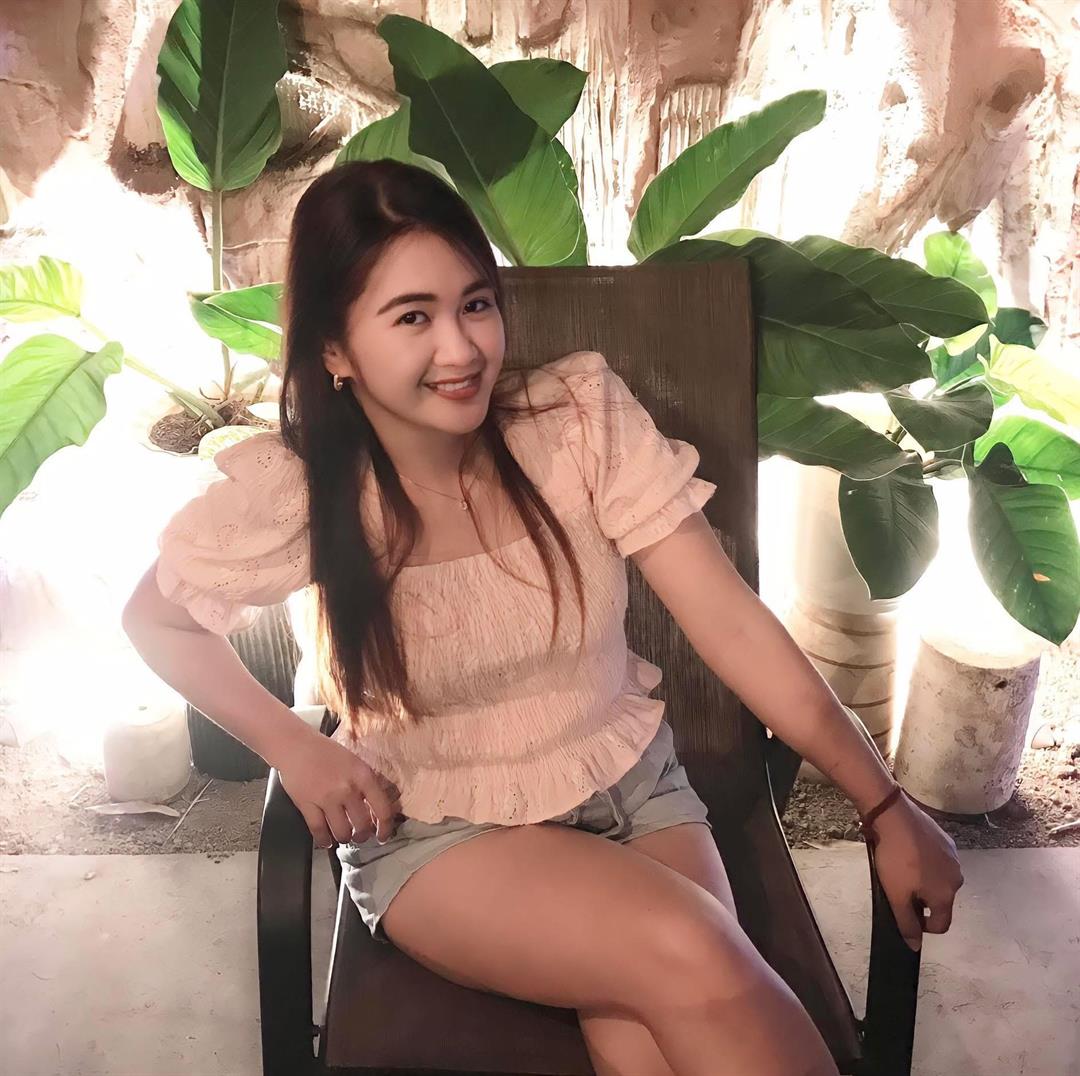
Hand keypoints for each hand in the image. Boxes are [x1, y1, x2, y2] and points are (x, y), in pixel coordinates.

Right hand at [277, 725, 402, 847]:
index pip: (383, 809)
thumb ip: (367, 783)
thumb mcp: (355, 762)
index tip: (383, 836)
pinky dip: (324, 840)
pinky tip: (326, 841)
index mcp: (363, 776)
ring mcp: (326, 798)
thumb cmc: (326, 752)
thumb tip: (378, 808)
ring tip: (343, 836)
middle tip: (360, 836)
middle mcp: (347, 789)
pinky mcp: (307, 805)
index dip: (385, 828)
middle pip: (362, 826)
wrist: (296, 745)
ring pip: (342, 832)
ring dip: (344, 838)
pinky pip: (319, 831)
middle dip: (363, 836)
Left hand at [869, 793, 964, 951]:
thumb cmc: (895, 859)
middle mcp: (957, 878)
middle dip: (923, 900)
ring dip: (926, 879)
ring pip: (940, 879)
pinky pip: (938, 860)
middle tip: (901, 887)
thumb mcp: (896, 896)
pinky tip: (910, 851)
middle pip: (941, 900)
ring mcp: (954, 857)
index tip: (907, 914)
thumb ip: (907, 923)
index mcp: (946, 895)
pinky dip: (927, 862)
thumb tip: (915, 946)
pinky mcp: (947, 840)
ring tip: (904, 868)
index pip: (942, 924)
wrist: (894, 816)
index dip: (923, 926)